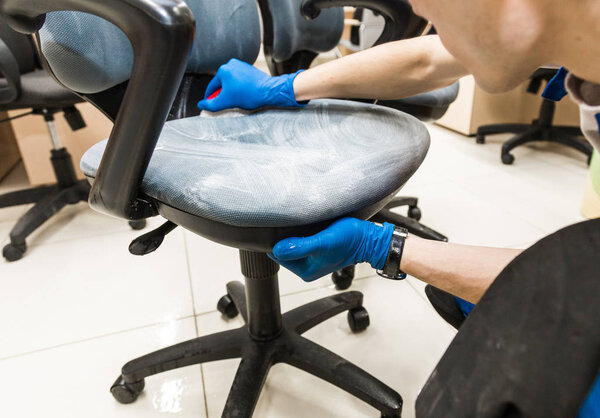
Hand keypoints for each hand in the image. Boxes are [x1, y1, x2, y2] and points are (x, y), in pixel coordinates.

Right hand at [197, 58, 306, 111]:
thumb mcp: (226, 102)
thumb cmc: (250, 95)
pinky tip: (244, 95)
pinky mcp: (250, 70)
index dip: (210, 98)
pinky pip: (240, 80)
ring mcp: (242, 66)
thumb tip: (202, 104)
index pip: (212, 87)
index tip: (211, 104)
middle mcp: (232, 65)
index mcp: (223, 70)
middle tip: (227, 103)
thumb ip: (211, 104)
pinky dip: (239, 87)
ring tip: (237, 99)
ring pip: (231, 82)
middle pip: (221, 84)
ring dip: (231, 91)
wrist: (269, 91)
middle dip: (222, 94)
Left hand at [268, 218, 393, 281]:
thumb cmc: (350, 240)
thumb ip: (301, 247)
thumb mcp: (323, 243)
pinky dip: (302, 233)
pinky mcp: (317, 249)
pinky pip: (302, 241)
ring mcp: (312, 258)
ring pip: (293, 245)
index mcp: (305, 271)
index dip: (277, 242)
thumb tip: (278, 249)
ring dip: (293, 235)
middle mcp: (307, 267)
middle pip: (284, 250)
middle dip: (285, 238)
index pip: (278, 256)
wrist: (368, 238)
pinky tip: (306, 225)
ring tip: (299, 224)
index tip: (281, 229)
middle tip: (291, 223)